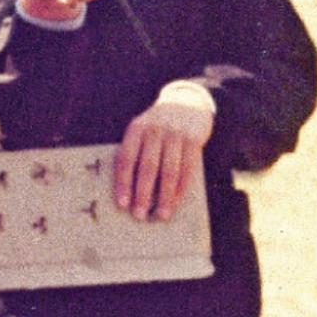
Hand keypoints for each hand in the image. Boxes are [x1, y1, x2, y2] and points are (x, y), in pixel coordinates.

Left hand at [115, 88, 213, 220]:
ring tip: (161, 214)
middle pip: (147, 167)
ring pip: (169, 171)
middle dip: (142, 194)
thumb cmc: (158, 124)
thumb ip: (135, 150)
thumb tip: (127, 187)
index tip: (122, 203)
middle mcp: (155, 131)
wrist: (188, 101)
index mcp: (136, 129)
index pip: (126, 159)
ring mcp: (176, 134)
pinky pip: (188, 168)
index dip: (123, 183)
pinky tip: (176, 201)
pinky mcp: (194, 139)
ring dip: (165, 196)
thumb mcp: (142, 129)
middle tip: (139, 215)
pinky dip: (182, 187)